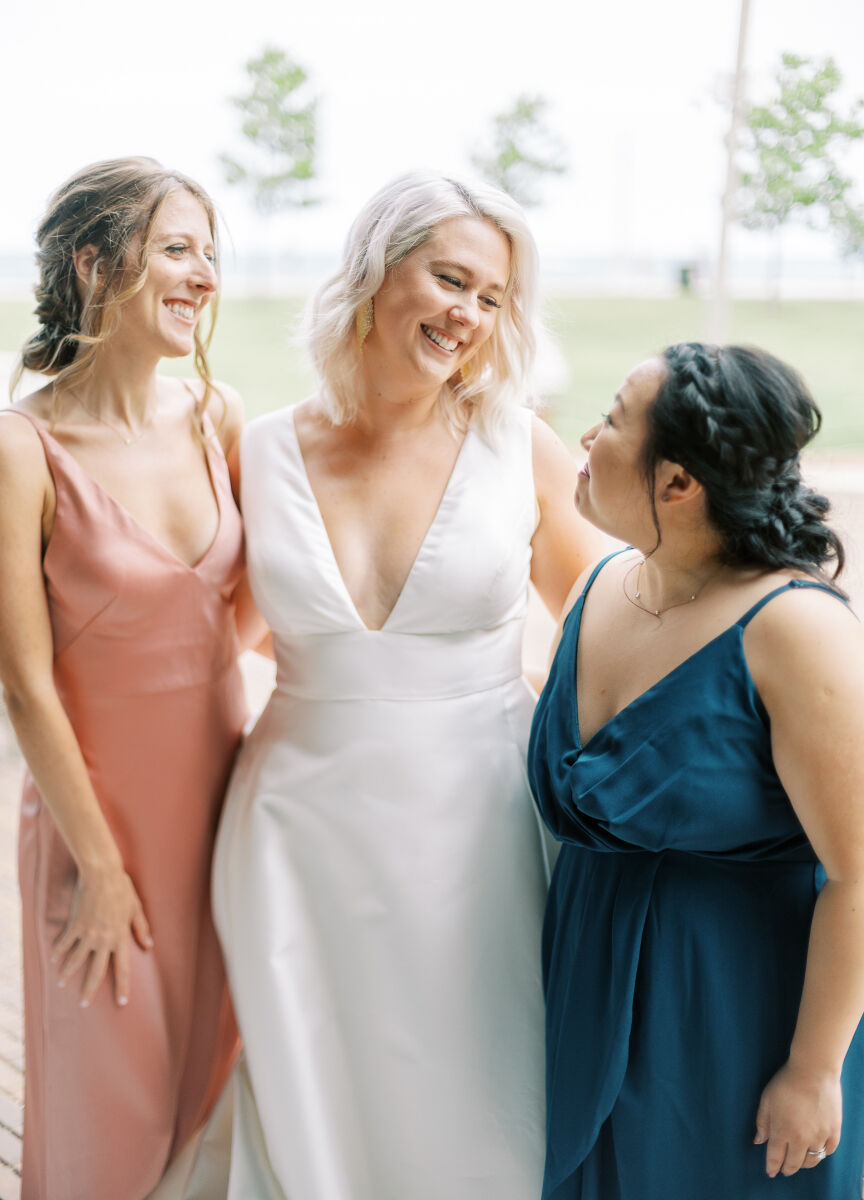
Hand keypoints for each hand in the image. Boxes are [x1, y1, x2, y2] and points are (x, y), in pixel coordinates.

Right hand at [51, 864, 152, 1007]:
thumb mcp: (136, 907)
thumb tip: (148, 945)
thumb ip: (141, 927)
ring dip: (67, 973)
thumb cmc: (122, 888)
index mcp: (120, 936)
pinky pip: (64, 942)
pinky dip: (58, 952)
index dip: (122, 986)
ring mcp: (87, 933)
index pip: (122, 967)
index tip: (122, 1003)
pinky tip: (54, 960)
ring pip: (75, 960)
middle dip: (89, 990)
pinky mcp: (75, 925)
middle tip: (83, 1005)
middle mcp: (104, 939)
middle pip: (96, 971)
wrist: (101, 874)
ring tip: (62, 984)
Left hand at [754, 1060, 840, 1176]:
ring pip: (812, 1161)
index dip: (772, 1167)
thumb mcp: (766, 1099)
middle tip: (784, 1170)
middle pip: (794, 1164)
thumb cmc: (786, 1082)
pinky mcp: (833, 1132)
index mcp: (782, 1132)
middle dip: (787, 1169)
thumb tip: (758, 1141)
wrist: (813, 1071)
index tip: (770, 1172)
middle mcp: (801, 1139)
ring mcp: (819, 1137)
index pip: (775, 1158)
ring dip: (804, 1164)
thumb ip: (762, 1122)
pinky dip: (822, 1153)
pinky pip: (828, 1151)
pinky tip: (817, 1150)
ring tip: (799, 1161)